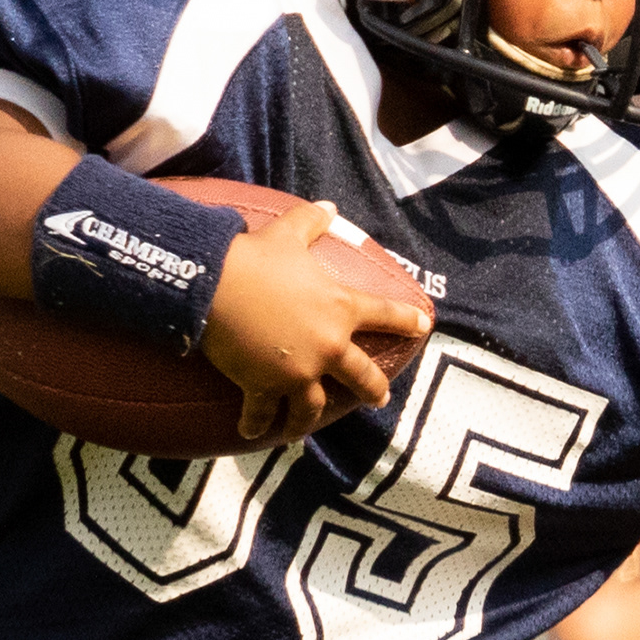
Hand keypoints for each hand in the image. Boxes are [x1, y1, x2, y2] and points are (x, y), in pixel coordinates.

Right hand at [199, 202, 407, 445]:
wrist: (215, 283)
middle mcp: (328, 346)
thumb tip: (329, 207)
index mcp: (340, 308)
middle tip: (379, 399)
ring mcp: (299, 372)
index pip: (384, 314)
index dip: (406, 320)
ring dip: (307, 421)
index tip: (424, 326)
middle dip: (373, 390)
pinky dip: (257, 424)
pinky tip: (253, 432)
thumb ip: (312, 221)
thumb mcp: (289, 232)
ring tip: (302, 429)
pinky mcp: (265, 387)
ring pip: (312, 407)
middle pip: (361, 376)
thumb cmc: (255, 256)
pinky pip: (263, 413)